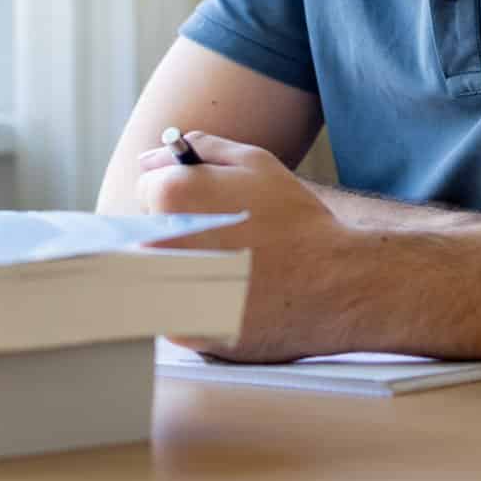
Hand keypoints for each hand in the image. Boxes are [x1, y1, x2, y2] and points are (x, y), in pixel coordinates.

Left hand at [137, 132, 357, 362]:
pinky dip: (192, 305)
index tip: (210, 208)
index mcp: (172, 196)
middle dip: (174, 232)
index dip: (181, 195)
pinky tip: (230, 298)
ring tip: (226, 271)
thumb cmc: (296, 219)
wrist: (335, 284)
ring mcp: (169, 291)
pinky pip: (168, 313)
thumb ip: (198, 149)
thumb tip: (151, 157)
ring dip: (180, 270)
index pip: (147, 190)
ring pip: (152, 275)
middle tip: (221, 242)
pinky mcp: (184, 331)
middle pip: (145, 233)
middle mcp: (160, 244)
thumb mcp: (254, 163)